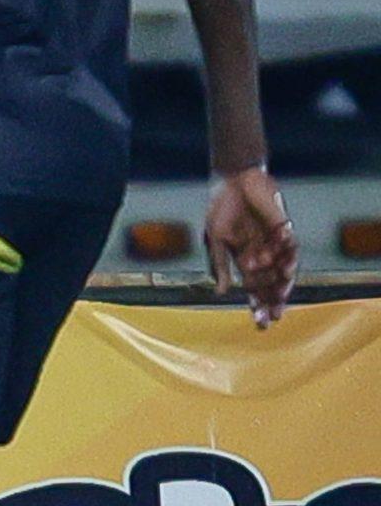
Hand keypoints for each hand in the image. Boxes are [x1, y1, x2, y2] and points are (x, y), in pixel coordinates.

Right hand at [205, 165, 297, 327]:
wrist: (234, 181)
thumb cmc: (221, 209)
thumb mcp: (215, 240)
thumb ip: (220, 266)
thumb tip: (220, 293)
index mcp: (245, 260)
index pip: (253, 288)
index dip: (256, 305)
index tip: (258, 324)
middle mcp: (263, 255)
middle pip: (272, 283)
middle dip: (273, 300)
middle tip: (274, 317)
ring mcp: (275, 243)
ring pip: (284, 268)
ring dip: (282, 281)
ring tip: (280, 291)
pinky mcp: (284, 227)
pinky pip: (290, 245)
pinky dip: (287, 256)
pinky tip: (284, 268)